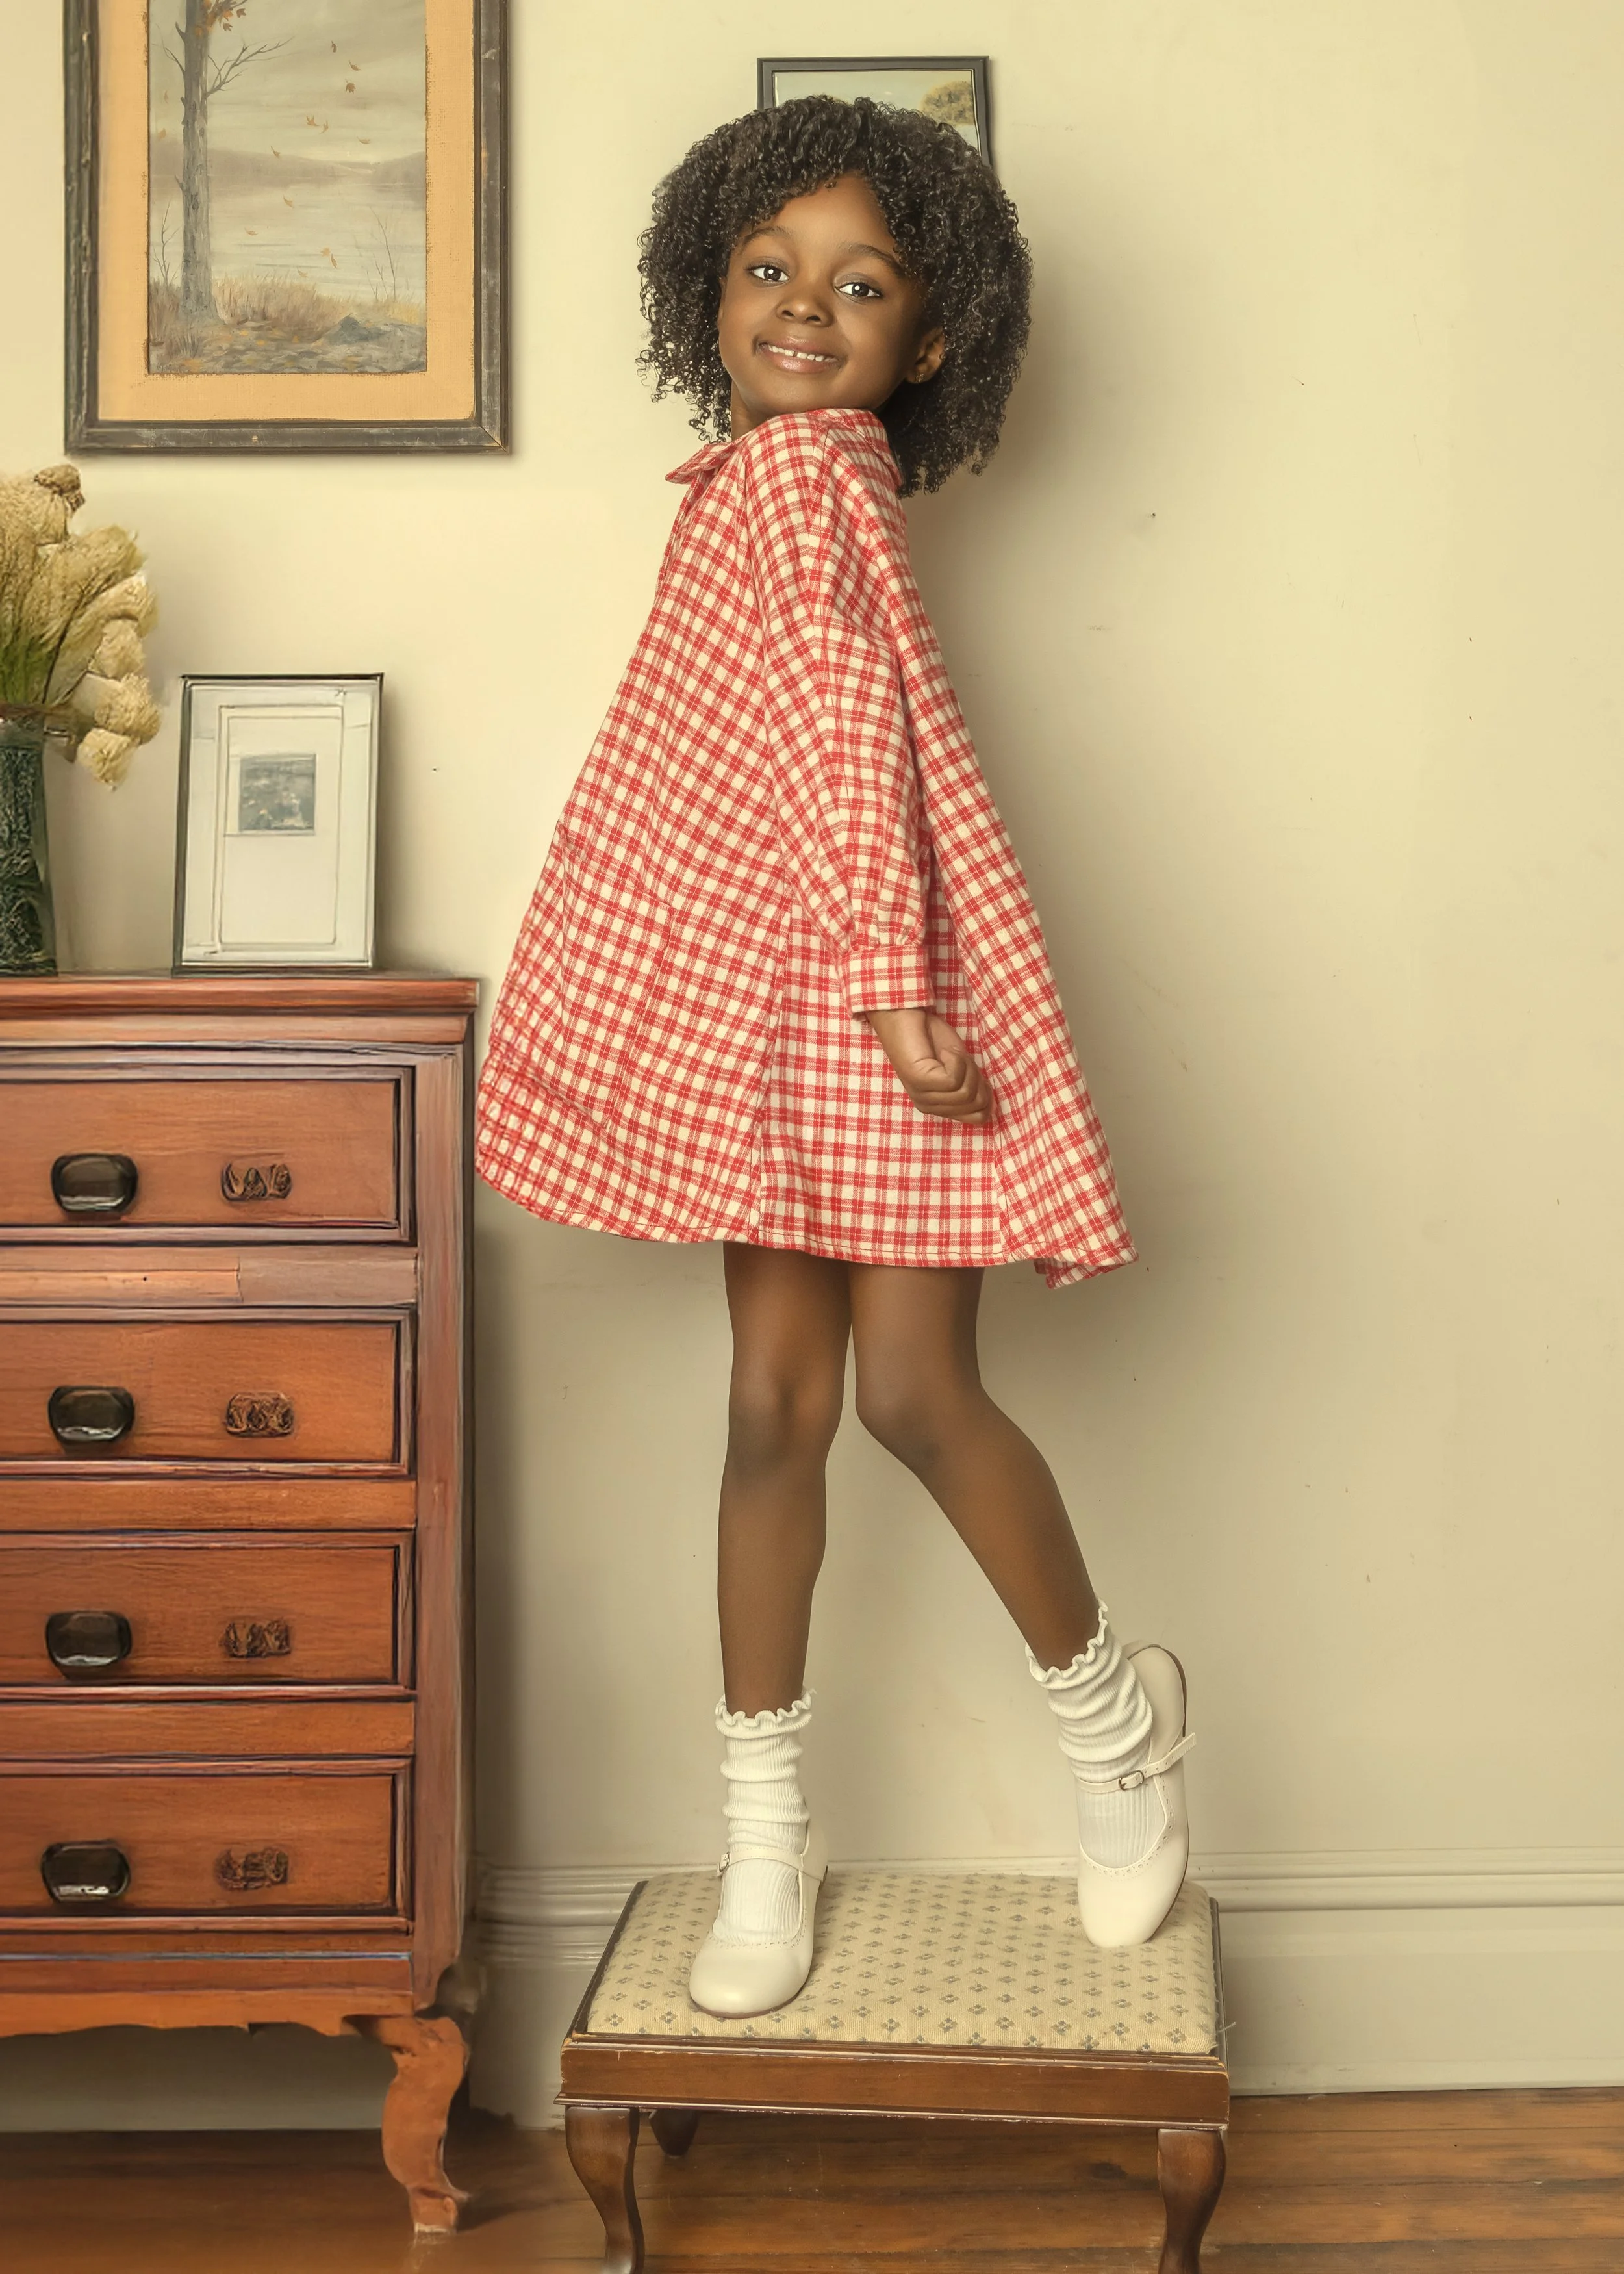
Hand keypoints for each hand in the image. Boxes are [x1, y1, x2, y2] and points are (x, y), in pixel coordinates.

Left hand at [865, 1007, 990, 1124]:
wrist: (907, 1018)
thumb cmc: (935, 1040)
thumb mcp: (962, 1069)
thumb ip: (973, 1088)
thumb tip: (992, 1107)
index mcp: (940, 1107)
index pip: (979, 1118)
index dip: (986, 1092)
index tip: (972, 1071)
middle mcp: (930, 1107)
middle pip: (977, 1104)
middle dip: (977, 1077)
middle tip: (959, 1060)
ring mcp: (923, 1097)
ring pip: (966, 1093)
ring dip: (966, 1066)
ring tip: (951, 1054)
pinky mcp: (920, 1082)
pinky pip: (953, 1080)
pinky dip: (956, 1060)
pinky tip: (944, 1052)